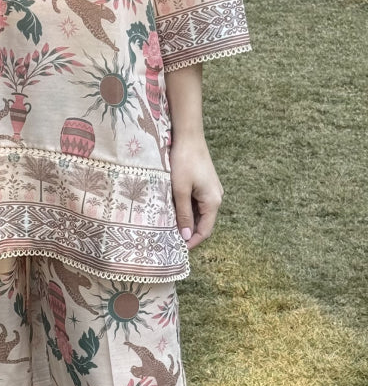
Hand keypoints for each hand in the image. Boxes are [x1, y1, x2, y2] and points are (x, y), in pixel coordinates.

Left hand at [169, 135, 223, 250]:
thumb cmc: (183, 161)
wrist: (188, 136)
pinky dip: (187, 208)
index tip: (177, 249)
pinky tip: (173, 210)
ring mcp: (211, 190)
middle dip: (188, 232)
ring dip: (186, 220)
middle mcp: (216, 197)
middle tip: (170, 240)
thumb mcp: (180, 190)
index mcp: (213, 201)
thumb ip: (184, 213)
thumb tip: (186, 236)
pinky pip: (197, 202)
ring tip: (169, 227)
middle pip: (203, 222)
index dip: (192, 242)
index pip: (205, 230)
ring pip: (199, 212)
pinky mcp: (204, 183)